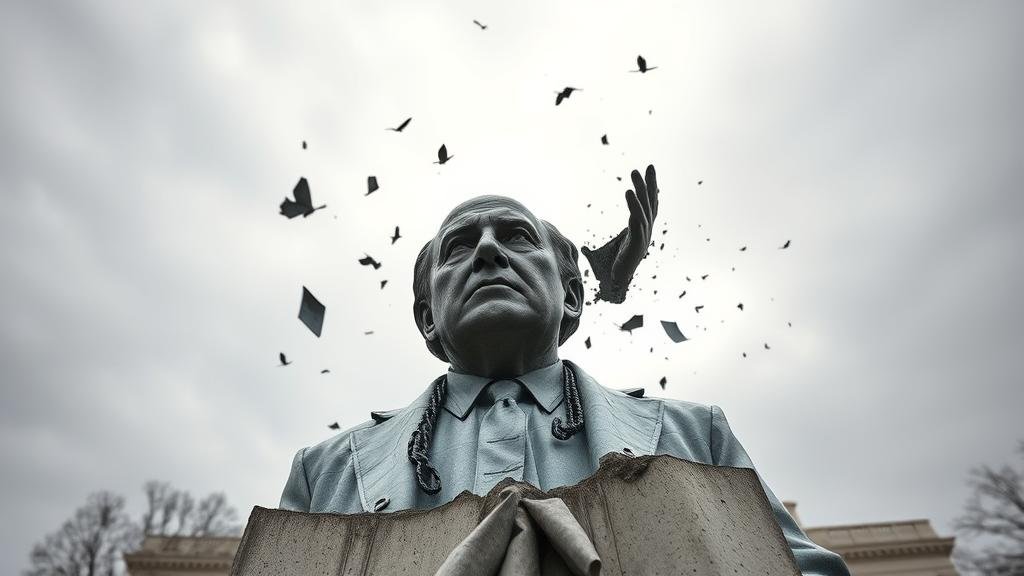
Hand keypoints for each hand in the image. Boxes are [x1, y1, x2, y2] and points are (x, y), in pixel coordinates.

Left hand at [581, 164, 658, 302]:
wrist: (614, 287)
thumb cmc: (610, 271)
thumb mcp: (601, 254)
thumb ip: (594, 249)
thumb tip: (582, 248)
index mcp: (641, 232)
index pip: (648, 206)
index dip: (650, 190)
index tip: (649, 172)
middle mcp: (646, 233)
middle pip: (650, 204)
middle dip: (650, 184)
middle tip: (648, 166)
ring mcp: (643, 238)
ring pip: (644, 209)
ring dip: (640, 190)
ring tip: (634, 174)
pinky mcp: (637, 244)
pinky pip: (637, 221)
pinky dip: (633, 206)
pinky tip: (629, 192)